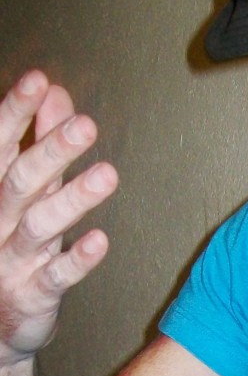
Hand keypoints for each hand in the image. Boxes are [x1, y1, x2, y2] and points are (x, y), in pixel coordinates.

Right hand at [0, 71, 117, 364]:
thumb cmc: (15, 243)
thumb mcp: (27, 190)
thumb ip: (38, 142)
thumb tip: (55, 92)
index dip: (15, 112)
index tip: (38, 80)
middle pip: (20, 180)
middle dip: (50, 151)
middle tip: (87, 126)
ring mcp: (12, 259)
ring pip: (39, 226)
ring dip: (73, 200)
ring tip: (108, 176)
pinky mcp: (33, 294)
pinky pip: (56, 276)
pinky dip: (77, 259)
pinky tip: (101, 241)